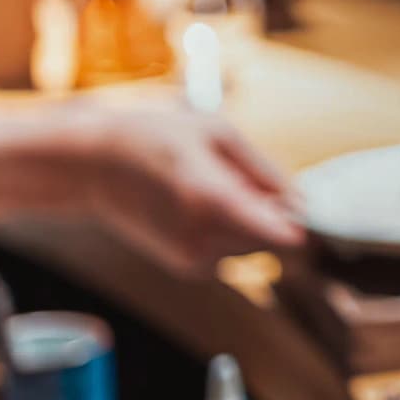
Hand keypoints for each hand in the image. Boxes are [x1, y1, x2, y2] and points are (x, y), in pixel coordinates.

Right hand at [0, 99, 305, 269]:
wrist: (89, 167)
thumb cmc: (153, 138)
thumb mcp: (216, 133)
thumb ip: (265, 171)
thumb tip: (303, 203)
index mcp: (212, 201)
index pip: (285, 235)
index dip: (305, 222)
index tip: (310, 207)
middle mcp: (203, 239)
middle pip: (275, 239)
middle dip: (273, 212)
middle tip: (240, 177)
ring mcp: (193, 259)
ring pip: (254, 245)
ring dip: (250, 219)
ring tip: (211, 184)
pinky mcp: (187, 267)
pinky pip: (232, 250)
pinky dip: (230, 229)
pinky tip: (199, 203)